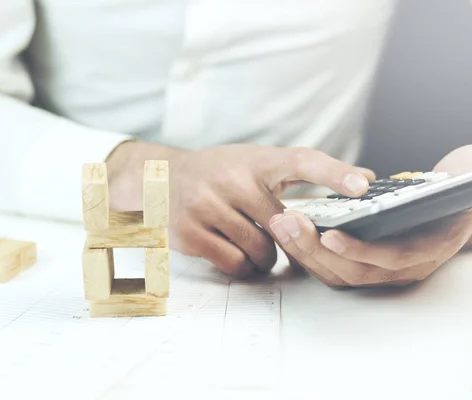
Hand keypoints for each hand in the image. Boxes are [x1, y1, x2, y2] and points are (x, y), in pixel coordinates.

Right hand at [107, 141, 374, 277]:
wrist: (163, 178)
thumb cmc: (220, 172)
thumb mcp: (256, 160)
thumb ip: (303, 170)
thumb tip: (366, 178)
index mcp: (255, 160)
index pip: (301, 161)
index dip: (334, 173)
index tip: (363, 186)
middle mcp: (230, 180)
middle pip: (283, 227)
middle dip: (287, 237)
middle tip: (276, 229)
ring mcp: (205, 206)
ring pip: (259, 251)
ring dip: (263, 255)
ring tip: (249, 238)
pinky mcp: (188, 233)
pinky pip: (235, 265)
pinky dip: (241, 265)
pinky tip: (232, 249)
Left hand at [269, 144, 471, 287]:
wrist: (457, 208)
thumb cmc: (449, 196)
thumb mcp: (444, 191)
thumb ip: (419, 195)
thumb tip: (377, 186)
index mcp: (429, 248)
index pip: (391, 257)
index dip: (360, 251)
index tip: (331, 236)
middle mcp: (405, 269)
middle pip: (352, 272)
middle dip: (315, 249)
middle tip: (286, 222)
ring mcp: (383, 274)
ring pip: (336, 274)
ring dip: (303, 251)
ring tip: (281, 223)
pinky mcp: (363, 270)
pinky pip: (330, 270)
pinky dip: (306, 254)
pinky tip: (286, 234)